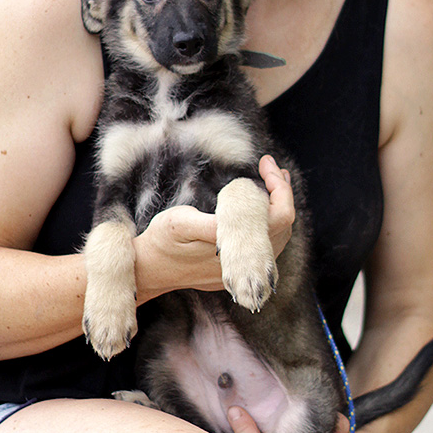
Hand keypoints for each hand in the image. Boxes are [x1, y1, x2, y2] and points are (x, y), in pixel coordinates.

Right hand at [133, 156, 294, 302]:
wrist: (149, 268)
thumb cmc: (162, 240)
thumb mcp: (180, 224)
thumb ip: (211, 224)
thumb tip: (238, 215)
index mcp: (233, 249)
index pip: (276, 217)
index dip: (278, 187)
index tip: (266, 163)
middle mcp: (242, 264)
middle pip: (283, 226)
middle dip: (282, 193)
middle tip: (272, 168)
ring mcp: (241, 269)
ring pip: (278, 237)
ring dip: (278, 207)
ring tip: (273, 181)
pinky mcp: (237, 269)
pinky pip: (267, 245)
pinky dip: (270, 221)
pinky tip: (263, 205)